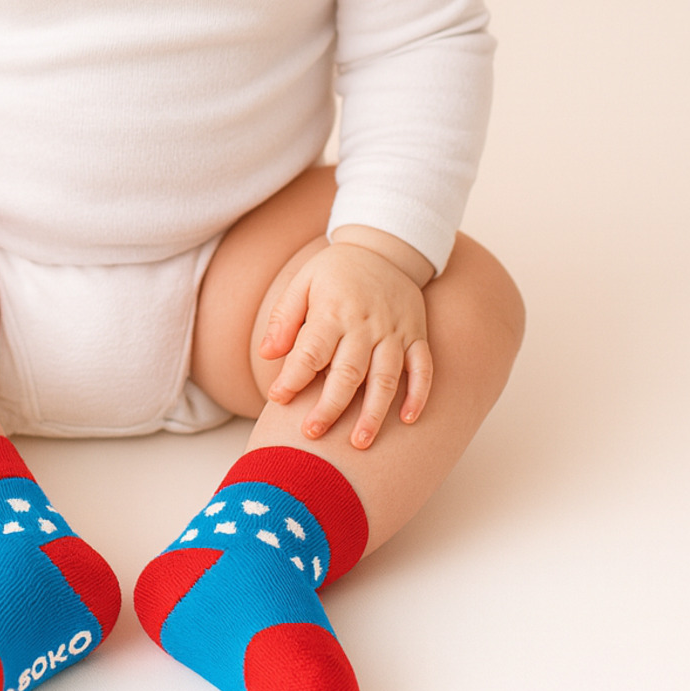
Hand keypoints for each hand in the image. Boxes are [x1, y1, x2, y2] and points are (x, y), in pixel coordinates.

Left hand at [257, 237, 432, 448]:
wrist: (383, 247)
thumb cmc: (336, 271)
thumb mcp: (304, 282)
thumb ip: (284, 318)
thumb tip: (266, 354)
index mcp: (334, 311)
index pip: (311, 351)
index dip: (293, 377)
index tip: (277, 398)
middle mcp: (366, 324)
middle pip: (348, 372)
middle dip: (330, 406)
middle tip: (312, 433)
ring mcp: (395, 331)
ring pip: (386, 378)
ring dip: (373, 412)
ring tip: (359, 443)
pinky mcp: (416, 335)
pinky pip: (423, 368)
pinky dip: (418, 394)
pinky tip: (407, 419)